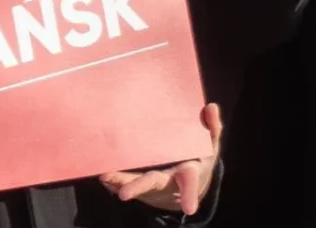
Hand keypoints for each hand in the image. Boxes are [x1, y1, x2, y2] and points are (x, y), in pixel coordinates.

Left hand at [99, 103, 223, 214]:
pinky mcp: (139, 186)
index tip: (190, 208)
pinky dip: (113, 182)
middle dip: (138, 187)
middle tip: (124, 194)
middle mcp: (167, 181)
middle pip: (152, 183)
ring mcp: (151, 186)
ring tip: (104, 176)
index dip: (189, 194)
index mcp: (187, 173)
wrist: (185, 189)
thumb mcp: (211, 147)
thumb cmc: (197, 161)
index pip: (190, 182)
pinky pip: (123, 184)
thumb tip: (211, 107)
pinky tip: (103, 176)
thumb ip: (213, 128)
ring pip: (133, 184)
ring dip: (118, 182)